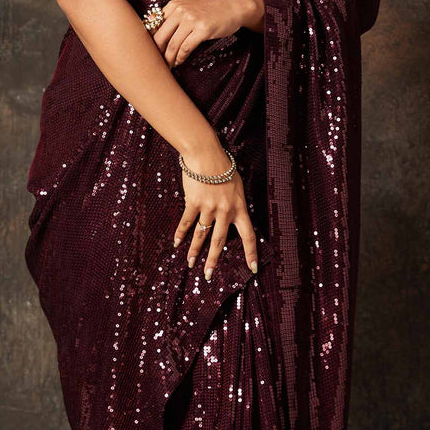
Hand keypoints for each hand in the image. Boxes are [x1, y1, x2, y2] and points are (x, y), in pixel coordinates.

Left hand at [149, 0, 253, 66]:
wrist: (231, 8)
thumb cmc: (207, 11)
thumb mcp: (186, 8)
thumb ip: (170, 17)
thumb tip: (151, 32)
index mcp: (173, 6)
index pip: (154, 27)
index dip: (150, 43)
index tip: (149, 54)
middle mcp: (180, 10)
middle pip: (160, 37)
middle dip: (157, 54)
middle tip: (156, 64)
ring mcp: (191, 19)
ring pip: (173, 44)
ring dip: (169, 59)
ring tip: (168, 66)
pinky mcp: (203, 29)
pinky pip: (186, 47)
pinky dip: (180, 57)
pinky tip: (179, 62)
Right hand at [173, 147, 258, 281]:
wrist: (206, 154)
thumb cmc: (223, 166)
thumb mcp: (237, 185)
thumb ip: (234, 203)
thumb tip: (229, 215)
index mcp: (239, 208)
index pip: (249, 236)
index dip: (251, 253)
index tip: (253, 268)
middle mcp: (225, 211)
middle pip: (220, 241)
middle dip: (214, 260)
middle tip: (208, 275)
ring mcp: (208, 208)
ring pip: (201, 235)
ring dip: (194, 251)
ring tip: (190, 264)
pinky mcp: (193, 202)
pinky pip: (187, 222)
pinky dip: (180, 233)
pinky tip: (176, 244)